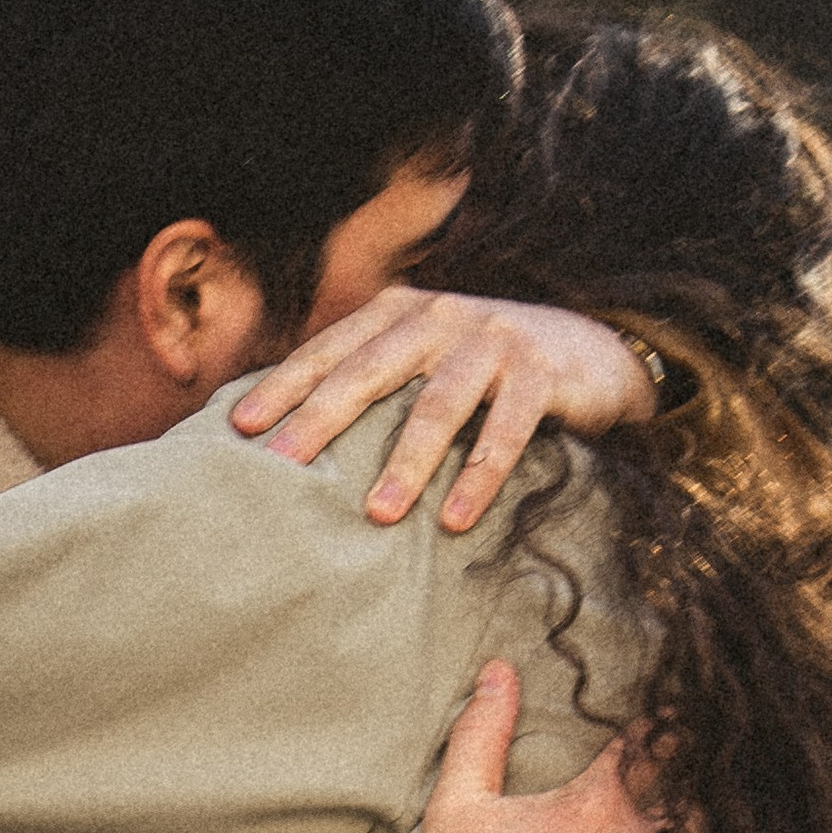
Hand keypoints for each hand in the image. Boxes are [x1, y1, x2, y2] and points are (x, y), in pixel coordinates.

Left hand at [230, 289, 657, 532]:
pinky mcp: (539, 374)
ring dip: (407, 463)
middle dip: (323, 419)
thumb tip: (292, 432)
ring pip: (438, 405)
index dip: (285, 386)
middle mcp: (440, 317)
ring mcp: (491, 341)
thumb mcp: (426, 356)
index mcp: (400, 312)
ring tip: (378, 514)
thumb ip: (374, 377)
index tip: (238, 428)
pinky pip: (506, 431)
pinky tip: (458, 520)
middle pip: (370, 371)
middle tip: (282, 465)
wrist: (593, 348)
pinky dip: (481, 477)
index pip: (331, 349)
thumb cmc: (488, 368)